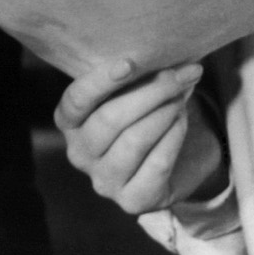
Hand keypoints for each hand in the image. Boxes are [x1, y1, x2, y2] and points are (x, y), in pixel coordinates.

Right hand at [55, 59, 225, 214]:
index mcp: (70, 122)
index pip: (77, 100)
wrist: (173, 161)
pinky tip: (183, 120)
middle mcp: (79, 154)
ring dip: (165, 112)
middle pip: (110, 119)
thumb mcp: (131, 91)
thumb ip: (135, 75)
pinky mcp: (132, 201)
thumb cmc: (145, 114)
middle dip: (150, 92)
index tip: (130, 62)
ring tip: (183, 94)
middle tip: (179, 73)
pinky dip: (174, 136)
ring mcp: (104, 182)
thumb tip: (163, 53)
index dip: (101, 80)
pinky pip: (157, 163)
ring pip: (134, 140)